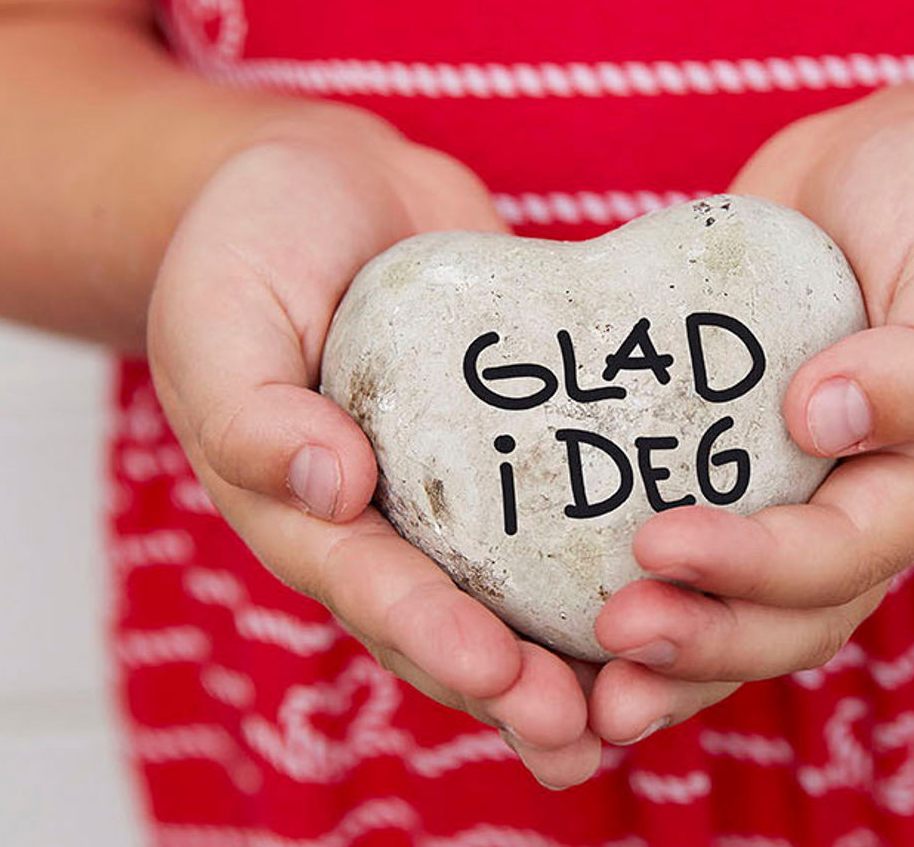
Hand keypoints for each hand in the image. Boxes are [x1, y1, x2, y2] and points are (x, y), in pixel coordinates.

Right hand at [145, 110, 601, 787]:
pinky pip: (569, 523)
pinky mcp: (524, 456)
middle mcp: (384, 529)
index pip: (368, 588)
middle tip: (582, 727)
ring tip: (643, 710)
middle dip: (516, 689)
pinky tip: (693, 599)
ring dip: (576, 662)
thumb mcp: (221, 310)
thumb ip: (247, 403)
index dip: (431, 634)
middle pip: (451, 630)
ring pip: (519, 602)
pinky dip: (620, 568)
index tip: (496, 667)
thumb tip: (326, 487)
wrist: (332, 186)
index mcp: (300, 512)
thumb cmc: (252, 246)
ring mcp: (458, 502)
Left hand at [587, 89, 913, 743]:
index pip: (839, 557)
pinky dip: (625, 592)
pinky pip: (678, 550)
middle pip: (782, 621)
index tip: (660, 542)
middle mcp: (850, 511)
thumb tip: (822, 419)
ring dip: (664, 659)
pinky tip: (549, 618)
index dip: (752, 568)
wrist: (899, 170)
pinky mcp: (717, 466)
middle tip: (609, 633)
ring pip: (729, 613)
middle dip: (699, 641)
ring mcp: (784, 498)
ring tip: (580, 683)